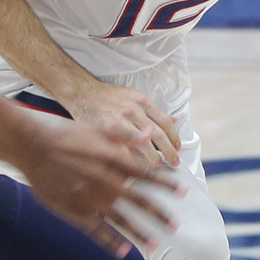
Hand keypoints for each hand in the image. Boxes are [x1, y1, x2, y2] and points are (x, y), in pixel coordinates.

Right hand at [19, 120, 182, 256]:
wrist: (35, 148)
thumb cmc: (67, 135)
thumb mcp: (99, 129)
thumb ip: (125, 135)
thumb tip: (149, 135)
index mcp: (115, 161)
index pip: (148, 176)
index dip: (167, 184)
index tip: (183, 191)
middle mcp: (108, 183)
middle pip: (140, 202)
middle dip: (160, 214)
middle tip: (175, 225)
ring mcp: (92, 200)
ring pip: (122, 220)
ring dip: (140, 233)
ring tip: (155, 244)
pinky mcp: (76, 211)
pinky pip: (97, 231)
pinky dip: (111, 242)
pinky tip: (123, 252)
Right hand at [62, 81, 180, 165]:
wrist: (82, 92)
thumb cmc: (108, 98)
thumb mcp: (133, 97)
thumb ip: (152, 111)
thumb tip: (175, 120)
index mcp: (141, 101)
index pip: (165, 121)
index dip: (174, 137)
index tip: (178, 147)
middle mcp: (133, 109)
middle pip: (158, 134)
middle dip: (168, 150)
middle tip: (174, 161)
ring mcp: (120, 120)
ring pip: (143, 143)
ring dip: (153, 157)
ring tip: (158, 166)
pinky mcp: (107, 131)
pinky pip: (125, 148)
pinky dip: (134, 158)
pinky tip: (138, 166)